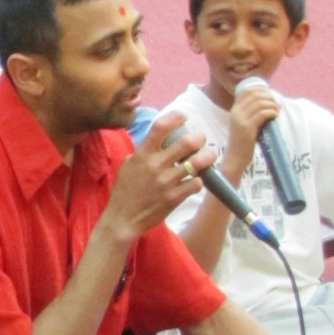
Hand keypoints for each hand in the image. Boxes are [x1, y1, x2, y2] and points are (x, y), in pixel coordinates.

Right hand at [100, 112, 209, 246]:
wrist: (123, 218)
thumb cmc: (124, 191)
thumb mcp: (127, 165)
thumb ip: (142, 151)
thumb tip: (156, 140)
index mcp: (142, 154)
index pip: (160, 127)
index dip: (175, 117)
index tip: (184, 116)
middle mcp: (155, 165)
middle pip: (186, 143)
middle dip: (199, 137)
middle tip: (201, 138)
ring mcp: (166, 182)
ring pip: (197, 163)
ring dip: (207, 157)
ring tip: (210, 155)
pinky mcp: (174, 197)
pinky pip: (196, 183)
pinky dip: (199, 180)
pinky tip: (196, 180)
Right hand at [224, 81, 278, 172]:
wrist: (235, 158)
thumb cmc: (243, 142)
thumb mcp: (243, 124)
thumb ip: (250, 114)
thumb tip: (267, 103)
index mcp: (234, 110)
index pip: (246, 91)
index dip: (260, 90)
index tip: (269, 95)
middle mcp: (236, 113)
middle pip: (254, 95)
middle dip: (269, 97)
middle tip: (276, 104)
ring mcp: (241, 120)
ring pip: (260, 103)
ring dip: (272, 105)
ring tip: (277, 110)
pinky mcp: (247, 128)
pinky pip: (262, 114)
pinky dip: (271, 112)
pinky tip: (275, 116)